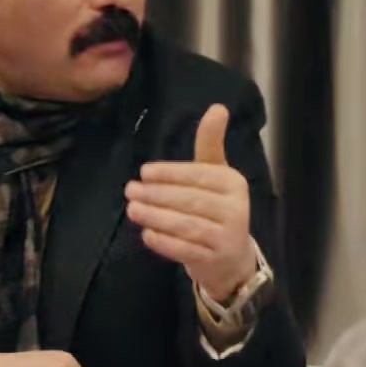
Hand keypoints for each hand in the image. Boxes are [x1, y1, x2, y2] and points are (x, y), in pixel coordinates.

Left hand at [124, 102, 256, 302]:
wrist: (232, 258)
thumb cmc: (217, 208)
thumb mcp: (216, 173)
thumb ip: (210, 143)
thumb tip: (218, 107)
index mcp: (233, 183)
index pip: (198, 175)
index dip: (170, 173)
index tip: (144, 172)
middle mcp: (235, 209)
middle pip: (191, 200)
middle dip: (157, 195)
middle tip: (130, 190)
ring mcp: (226, 237)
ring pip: (187, 225)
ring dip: (156, 217)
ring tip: (133, 210)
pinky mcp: (215, 260)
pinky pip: (187, 251)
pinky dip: (165, 243)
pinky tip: (146, 235)